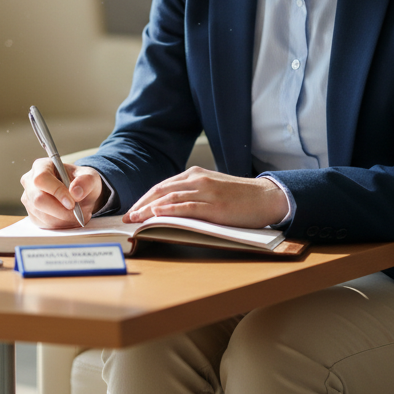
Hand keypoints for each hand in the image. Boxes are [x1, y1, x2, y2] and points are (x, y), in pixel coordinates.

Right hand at [20, 157, 103, 228]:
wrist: (78, 194)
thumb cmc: (81, 181)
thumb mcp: (90, 176)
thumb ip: (86, 181)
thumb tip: (75, 192)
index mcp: (41, 166)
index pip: (42, 179)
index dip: (56, 191)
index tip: (72, 203)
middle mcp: (30, 182)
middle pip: (38, 200)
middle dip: (61, 211)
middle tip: (78, 213)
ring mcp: (29, 199)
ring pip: (43, 215)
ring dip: (64, 219)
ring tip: (79, 214)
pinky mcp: (33, 214)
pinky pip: (45, 224)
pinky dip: (61, 225)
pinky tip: (70, 218)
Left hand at [124, 167, 289, 228]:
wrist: (267, 197)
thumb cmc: (241, 197)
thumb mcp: (213, 189)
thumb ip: (194, 194)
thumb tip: (171, 208)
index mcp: (195, 175)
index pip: (162, 186)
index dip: (144, 198)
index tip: (132, 210)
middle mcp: (197, 179)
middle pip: (161, 190)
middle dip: (141, 204)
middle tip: (127, 217)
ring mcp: (205, 191)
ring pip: (170, 197)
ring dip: (149, 209)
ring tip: (135, 219)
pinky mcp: (214, 205)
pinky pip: (186, 206)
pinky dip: (168, 210)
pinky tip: (156, 214)